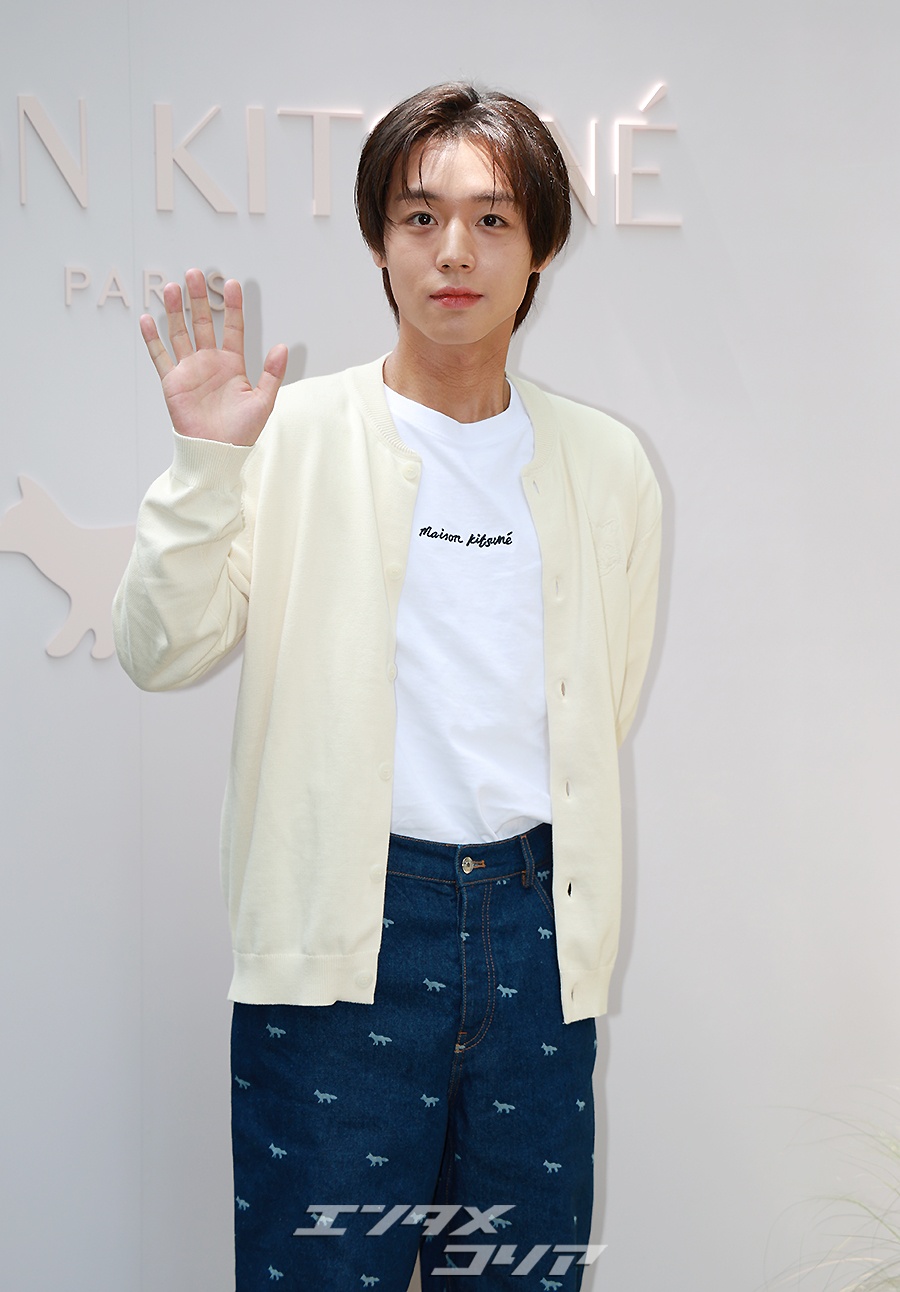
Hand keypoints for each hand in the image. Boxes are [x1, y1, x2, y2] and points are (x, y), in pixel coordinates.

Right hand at [139, 269, 287, 445]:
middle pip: (203, 323)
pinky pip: (160, 356)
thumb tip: (282, 347)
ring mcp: (190, 370)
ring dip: (175, 311)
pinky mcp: (172, 382)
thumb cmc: (240, 432)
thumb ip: (272, 374)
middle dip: (199, 299)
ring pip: (180, 333)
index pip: (233, 328)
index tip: (232, 284)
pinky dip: (152, 339)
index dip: (233, 307)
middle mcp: (210, 363)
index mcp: (232, 365)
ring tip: (172, 288)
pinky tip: (148, 319)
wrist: (216, 453)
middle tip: (195, 274)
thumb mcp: (263, 401)